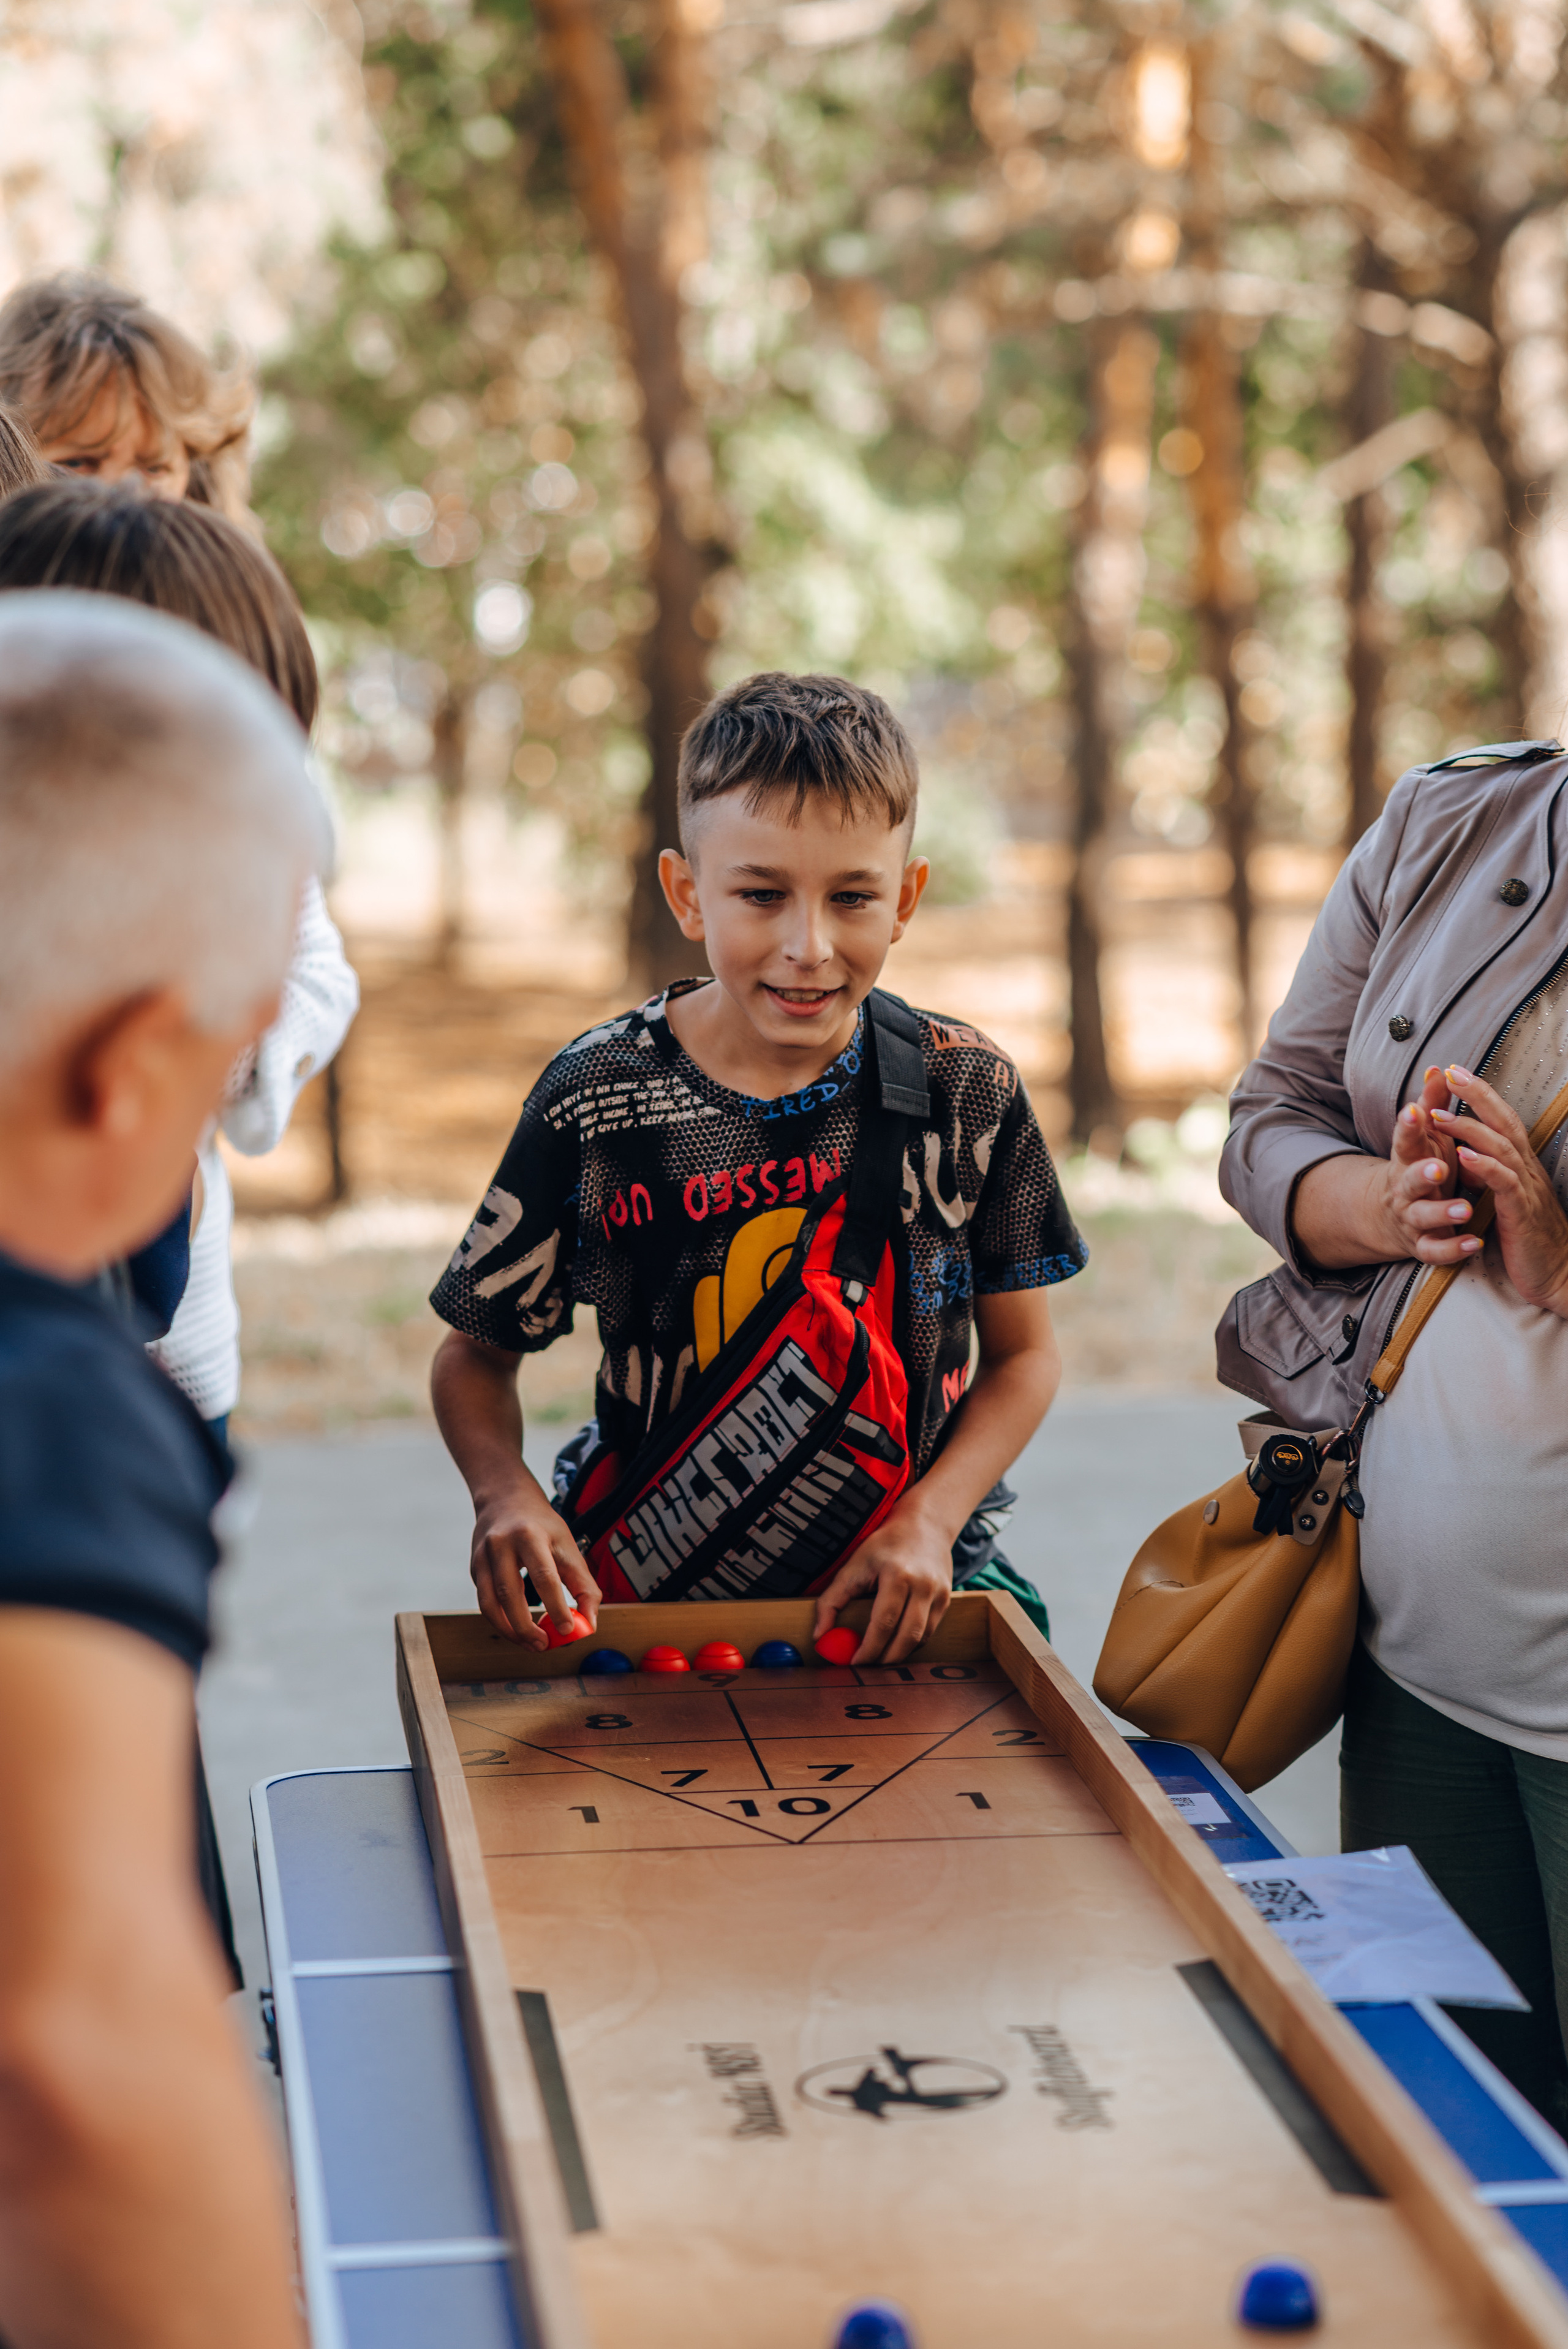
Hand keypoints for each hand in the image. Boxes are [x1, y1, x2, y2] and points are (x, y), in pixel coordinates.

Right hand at [470, 1474, 601, 1646]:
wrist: (505, 1498)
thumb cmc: (542, 1525)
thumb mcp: (568, 1545)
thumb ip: (583, 1584)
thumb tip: (589, 1623)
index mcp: (531, 1534)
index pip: (544, 1576)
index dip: (556, 1606)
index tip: (568, 1630)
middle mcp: (501, 1544)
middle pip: (509, 1592)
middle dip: (526, 1626)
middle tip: (544, 1646)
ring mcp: (483, 1555)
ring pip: (489, 1602)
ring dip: (510, 1630)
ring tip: (531, 1644)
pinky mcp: (474, 1567)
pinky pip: (485, 1601)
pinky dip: (500, 1620)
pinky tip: (516, 1628)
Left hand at [811, 1500, 953, 1663]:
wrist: (925, 1525)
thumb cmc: (884, 1546)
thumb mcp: (853, 1566)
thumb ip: (832, 1600)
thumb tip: (820, 1636)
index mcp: (897, 1574)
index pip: (884, 1622)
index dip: (869, 1649)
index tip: (854, 1663)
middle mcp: (923, 1585)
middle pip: (907, 1636)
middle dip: (885, 1659)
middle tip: (867, 1667)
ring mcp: (939, 1593)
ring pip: (921, 1638)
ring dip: (899, 1654)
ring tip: (879, 1659)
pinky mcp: (947, 1599)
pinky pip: (930, 1631)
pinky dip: (912, 1643)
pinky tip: (896, 1644)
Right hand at [1371, 1062, 1477, 1264]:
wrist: (1392, 1217)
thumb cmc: (1419, 1168)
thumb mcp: (1425, 1137)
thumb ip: (1433, 1105)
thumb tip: (1438, 1069)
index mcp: (1406, 1159)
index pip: (1404, 1140)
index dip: (1407, 1126)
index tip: (1414, 1111)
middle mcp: (1404, 1189)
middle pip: (1408, 1181)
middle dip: (1422, 1174)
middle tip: (1439, 1167)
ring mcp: (1412, 1218)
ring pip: (1422, 1218)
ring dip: (1442, 1213)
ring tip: (1464, 1209)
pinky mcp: (1422, 1244)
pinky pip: (1435, 1250)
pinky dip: (1454, 1249)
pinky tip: (1474, 1243)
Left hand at [1432, 1065, 1567, 1313]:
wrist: (1556, 1273)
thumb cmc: (1529, 1237)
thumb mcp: (1507, 1200)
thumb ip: (1490, 1176)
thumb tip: (1468, 1156)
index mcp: (1521, 1165)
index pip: (1502, 1120)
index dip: (1482, 1095)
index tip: (1456, 1073)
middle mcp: (1526, 1170)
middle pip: (1503, 1122)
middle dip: (1477, 1094)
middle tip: (1450, 1073)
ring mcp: (1526, 1189)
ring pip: (1500, 1147)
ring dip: (1469, 1127)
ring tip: (1440, 1113)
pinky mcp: (1521, 1211)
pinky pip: (1502, 1183)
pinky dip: (1483, 1166)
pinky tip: (1462, 1155)